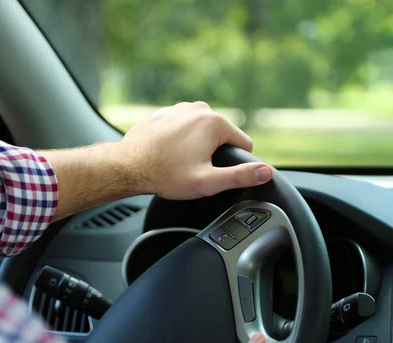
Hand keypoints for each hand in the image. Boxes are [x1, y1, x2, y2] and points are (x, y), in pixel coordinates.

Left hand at [122, 101, 272, 198]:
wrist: (129, 166)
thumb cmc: (166, 175)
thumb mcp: (208, 182)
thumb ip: (239, 176)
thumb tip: (266, 172)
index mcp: (215, 123)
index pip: (243, 145)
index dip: (234, 164)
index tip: (215, 174)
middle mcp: (200, 108)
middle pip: (222, 137)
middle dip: (213, 154)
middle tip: (194, 171)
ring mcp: (181, 108)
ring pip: (203, 133)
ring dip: (197, 147)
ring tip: (180, 163)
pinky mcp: (166, 112)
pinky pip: (184, 128)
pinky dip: (181, 141)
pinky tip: (168, 155)